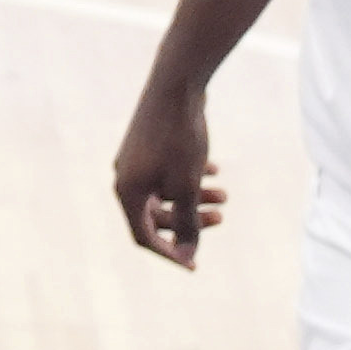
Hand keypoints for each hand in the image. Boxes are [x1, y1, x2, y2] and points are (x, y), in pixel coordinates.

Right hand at [109, 87, 224, 264]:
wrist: (177, 84)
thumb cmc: (180, 138)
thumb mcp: (187, 187)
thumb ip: (186, 223)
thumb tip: (186, 255)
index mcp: (127, 192)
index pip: (144, 236)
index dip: (169, 254)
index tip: (194, 265)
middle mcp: (126, 177)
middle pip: (156, 215)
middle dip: (189, 220)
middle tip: (221, 218)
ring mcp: (135, 159)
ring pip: (165, 191)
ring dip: (195, 198)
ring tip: (225, 194)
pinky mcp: (147, 144)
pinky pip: (167, 171)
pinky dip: (189, 176)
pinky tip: (214, 169)